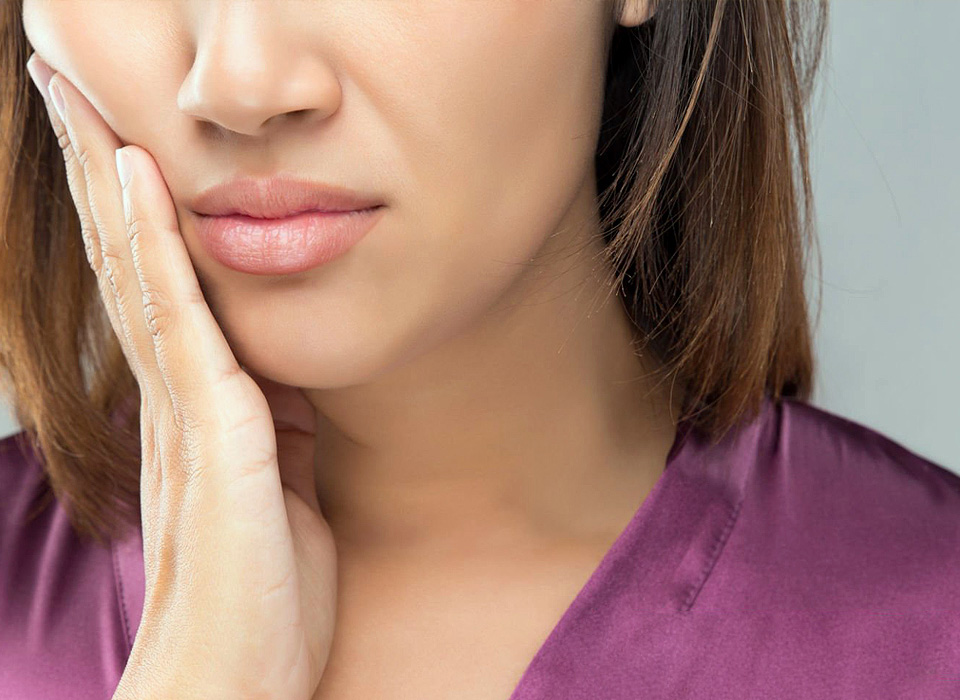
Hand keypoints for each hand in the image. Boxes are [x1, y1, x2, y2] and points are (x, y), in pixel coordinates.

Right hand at [25, 53, 337, 699]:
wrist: (236, 685)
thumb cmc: (262, 600)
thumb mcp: (285, 497)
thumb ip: (280, 437)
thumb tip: (287, 391)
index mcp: (198, 413)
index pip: (158, 296)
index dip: (135, 222)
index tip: (119, 150)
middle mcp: (176, 401)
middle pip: (130, 269)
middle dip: (101, 180)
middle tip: (66, 96)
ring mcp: (187, 412)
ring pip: (140, 276)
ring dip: (112, 187)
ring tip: (81, 107)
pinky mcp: (213, 432)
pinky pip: (179, 320)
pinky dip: (156, 246)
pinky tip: (140, 182)